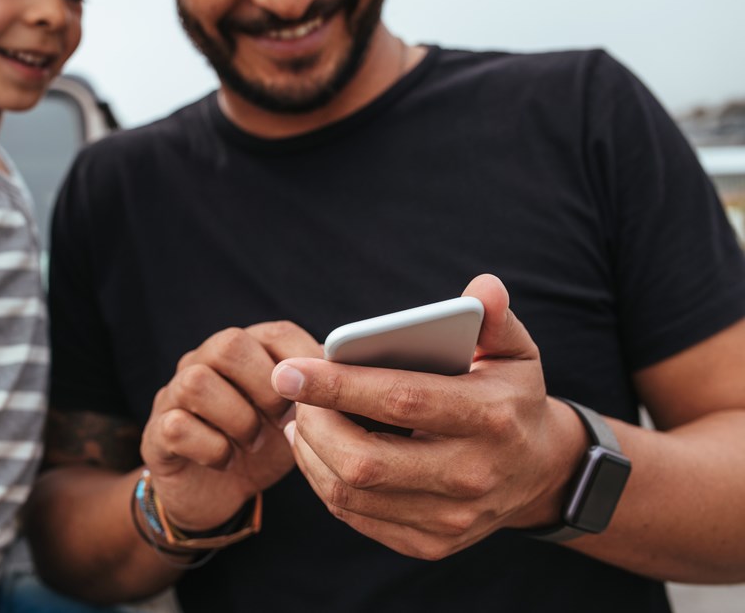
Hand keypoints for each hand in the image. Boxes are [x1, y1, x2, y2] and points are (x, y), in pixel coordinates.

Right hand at [141, 321, 321, 530]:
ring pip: (196, 382)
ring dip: (237, 418)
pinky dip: (211, 448)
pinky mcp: (157, 432)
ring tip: (254, 442)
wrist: (217, 494)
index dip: (301, 366)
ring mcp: (174, 395)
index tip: (316, 401)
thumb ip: (317, 393)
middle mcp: (203, 361)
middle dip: (265, 386)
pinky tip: (227, 461)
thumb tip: (351, 376)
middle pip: (228, 344)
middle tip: (281, 420)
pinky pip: (176, 426)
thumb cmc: (262, 445)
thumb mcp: (296, 419)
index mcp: (244, 351)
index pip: (275, 332)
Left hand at [271, 274, 583, 558]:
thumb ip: (494, 318)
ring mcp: (450, 518)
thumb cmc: (512, 398)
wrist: (541, 474)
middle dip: (314, 423)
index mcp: (490, 417)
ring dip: (310, 453)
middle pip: (364, 461)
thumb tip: (482, 288)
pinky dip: (324, 482)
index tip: (289, 370)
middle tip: (294, 392)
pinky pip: (356, 517)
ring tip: (300, 417)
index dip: (339, 386)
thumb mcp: (514, 353)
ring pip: (351, 493)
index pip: (402, 400)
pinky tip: (317, 451)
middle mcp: (471, 475)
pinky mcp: (431, 543)